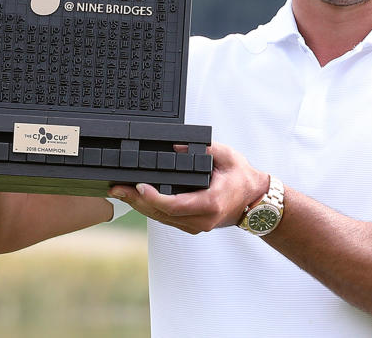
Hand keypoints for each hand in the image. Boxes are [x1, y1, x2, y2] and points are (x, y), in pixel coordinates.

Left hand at [108, 142, 269, 233]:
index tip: (139, 186)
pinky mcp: (192, 226)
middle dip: (136, 201)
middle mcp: (202, 220)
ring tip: (119, 192)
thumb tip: (176, 146)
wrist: (254, 202)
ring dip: (139, 206)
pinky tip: (136, 199)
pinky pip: (166, 219)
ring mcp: (196, 226)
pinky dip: (150, 208)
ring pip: (161, 219)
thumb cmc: (241, 178)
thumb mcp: (227, 156)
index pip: (175, 205)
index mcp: (210, 203)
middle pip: (162, 214)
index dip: (154, 197)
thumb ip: (204, 148)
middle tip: (117, 188)